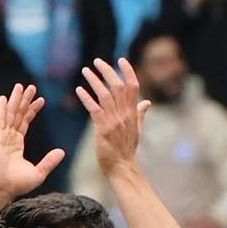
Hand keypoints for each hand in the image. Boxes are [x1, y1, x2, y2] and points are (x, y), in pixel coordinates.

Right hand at [0, 84, 65, 200]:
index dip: (33, 110)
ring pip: (10, 114)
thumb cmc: (18, 184)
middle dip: (25, 100)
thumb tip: (62, 152)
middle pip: (18, 114)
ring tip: (20, 86)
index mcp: (17, 144)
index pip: (25, 122)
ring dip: (15, 100)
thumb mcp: (39, 173)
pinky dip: (1, 109)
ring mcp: (1, 137)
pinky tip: (4, 98)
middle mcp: (9, 138)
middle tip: (31, 87)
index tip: (41, 99)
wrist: (3, 189)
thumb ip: (49, 161)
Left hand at [78, 59, 151, 179]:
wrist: (122, 168)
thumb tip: (147, 102)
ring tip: (85, 70)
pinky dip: (86, 98)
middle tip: (97, 62)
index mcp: (133, 113)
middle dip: (107, 71)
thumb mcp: (137, 130)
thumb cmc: (128, 150)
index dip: (128, 71)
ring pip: (105, 95)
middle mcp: (125, 115)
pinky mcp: (103, 130)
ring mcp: (114, 122)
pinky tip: (79, 90)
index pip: (133, 86)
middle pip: (118, 86)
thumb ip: (140, 114)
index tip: (121, 59)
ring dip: (94, 81)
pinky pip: (94, 110)